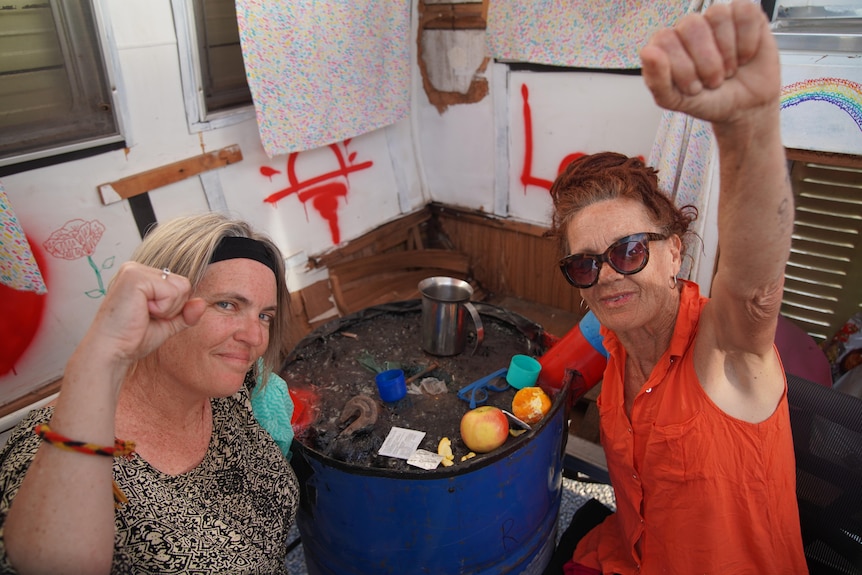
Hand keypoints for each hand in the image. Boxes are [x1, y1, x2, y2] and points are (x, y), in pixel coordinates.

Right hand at [85, 262, 204, 364]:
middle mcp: (136, 268)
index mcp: (142, 276)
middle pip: (183, 284)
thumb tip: (202, 303)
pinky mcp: (134, 276)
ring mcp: (134, 270)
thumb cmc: (131, 339)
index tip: (148, 317)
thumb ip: (184, 313)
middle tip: (145, 317)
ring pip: (180, 287)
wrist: (111, 352)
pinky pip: (171, 291)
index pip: (180, 285)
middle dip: (172, 308)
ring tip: (143, 314)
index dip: (173, 308)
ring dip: (167, 309)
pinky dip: (162, 308)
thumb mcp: (166, 325)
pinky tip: (141, 312)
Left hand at [640, 1, 779, 124]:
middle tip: (713, 81)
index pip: (665, 40)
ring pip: (718, 15)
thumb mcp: (676, 100)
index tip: (693, 87)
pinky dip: (748, 42)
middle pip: (691, 26)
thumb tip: (648, 52)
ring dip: (728, 53)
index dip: (683, 68)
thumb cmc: (708, 100)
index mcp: (666, 45)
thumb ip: (657, 80)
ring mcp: (716, 18)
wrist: (745, 107)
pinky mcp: (744, 14)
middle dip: (707, 63)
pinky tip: (745, 56)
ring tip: (729, 69)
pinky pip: (744, 14)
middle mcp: (688, 27)